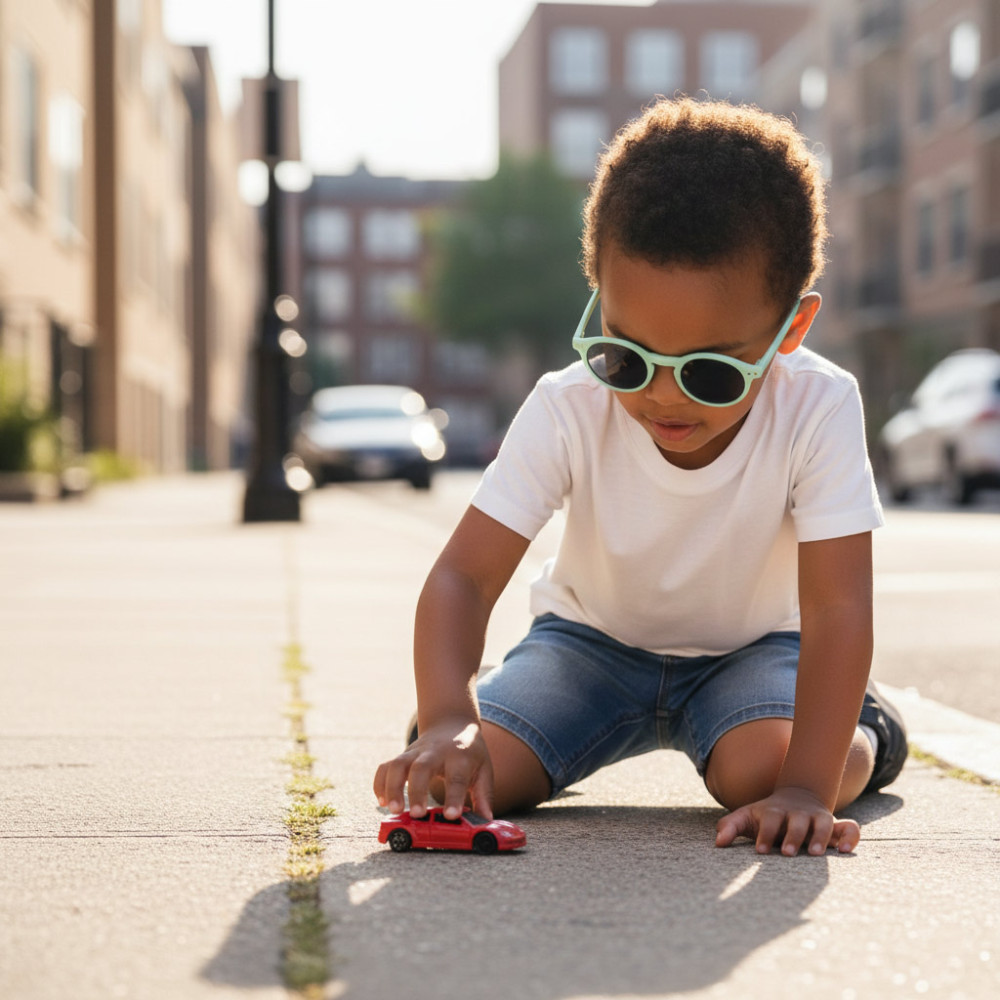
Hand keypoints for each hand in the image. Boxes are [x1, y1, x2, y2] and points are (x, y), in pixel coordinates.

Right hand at [373, 719, 493, 820]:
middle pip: (421, 767)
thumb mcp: (484, 769)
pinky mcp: (403, 755)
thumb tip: (485, 820)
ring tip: (394, 810)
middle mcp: (435, 752)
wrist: (452, 723)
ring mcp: (416, 752)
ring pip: (398, 764)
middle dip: (417, 791)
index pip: (456, 778)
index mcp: (460, 756)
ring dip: (393, 787)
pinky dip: (380, 783)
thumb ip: (484, 795)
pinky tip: (382, 801)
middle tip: (416, 815)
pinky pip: (385, 766)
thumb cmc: (470, 752)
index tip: (451, 816)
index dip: (453, 797)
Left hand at [714, 786, 860, 855]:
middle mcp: (798, 814)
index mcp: (775, 812)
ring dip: (820, 837)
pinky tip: (845, 851)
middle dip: (792, 836)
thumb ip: (730, 826)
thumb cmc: (766, 815)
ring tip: (815, 854)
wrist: (796, 796)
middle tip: (787, 853)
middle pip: (797, 822)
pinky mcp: (835, 825)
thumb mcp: (746, 817)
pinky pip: (849, 828)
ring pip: (823, 824)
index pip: (770, 821)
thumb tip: (718, 842)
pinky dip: (850, 837)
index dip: (765, 835)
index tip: (760, 851)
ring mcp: (818, 818)